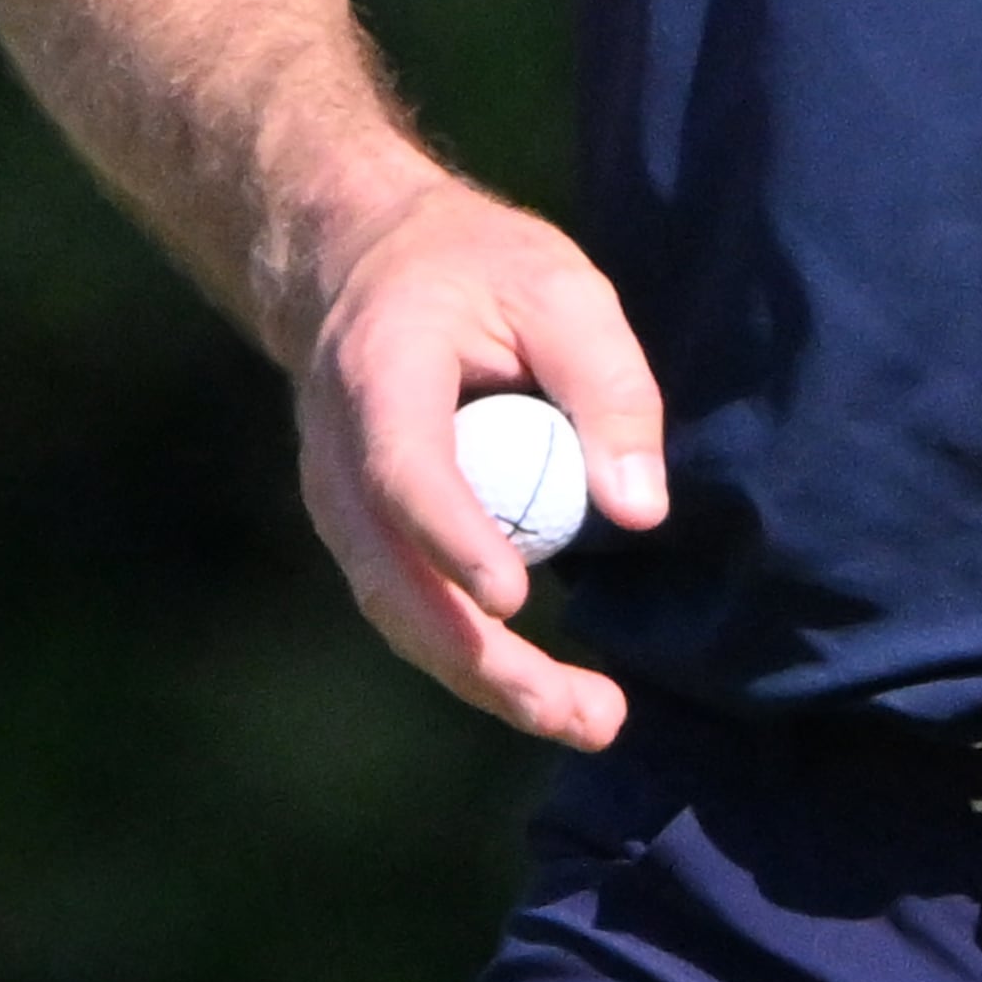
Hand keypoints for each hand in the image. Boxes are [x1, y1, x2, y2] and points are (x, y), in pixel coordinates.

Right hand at [290, 169, 670, 754]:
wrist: (358, 260)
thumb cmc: (471, 265)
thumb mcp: (557, 286)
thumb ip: (605, 384)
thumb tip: (642, 510)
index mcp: (379, 374)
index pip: (406, 472)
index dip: (455, 539)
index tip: (514, 602)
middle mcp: (338, 458)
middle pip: (396, 581)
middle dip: (485, 660)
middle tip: (588, 713)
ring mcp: (340, 506)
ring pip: (400, 614)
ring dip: (487, 679)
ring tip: (591, 721)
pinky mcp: (364, 537)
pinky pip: (410, 608)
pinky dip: (472, 657)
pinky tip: (547, 689)